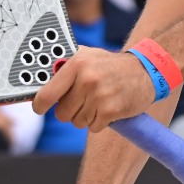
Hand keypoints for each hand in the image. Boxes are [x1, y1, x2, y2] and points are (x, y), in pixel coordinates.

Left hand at [33, 49, 151, 130]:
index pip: (46, 94)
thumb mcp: (87, 56)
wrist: (145, 70)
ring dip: (87, 117)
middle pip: (62, 113)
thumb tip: (38, 81)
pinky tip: (109, 108)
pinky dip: (100, 122)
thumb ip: (63, 66)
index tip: (40, 108)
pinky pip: (93, 127)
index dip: (40, 105)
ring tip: (99, 102)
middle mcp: (87, 79)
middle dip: (70, 111)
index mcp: (77, 63)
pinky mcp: (111, 110)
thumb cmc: (110, 65)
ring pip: (78, 122)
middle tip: (83, 101)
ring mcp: (100, 95)